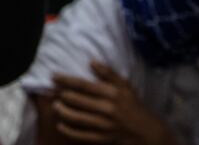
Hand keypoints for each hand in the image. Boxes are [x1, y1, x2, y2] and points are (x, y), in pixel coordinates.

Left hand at [51, 61, 179, 144]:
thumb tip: (91, 61)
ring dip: (63, 112)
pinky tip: (60, 125)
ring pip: (78, 118)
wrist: (147, 132)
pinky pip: (82, 135)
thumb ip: (108, 73)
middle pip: (78, 100)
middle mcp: (107, 108)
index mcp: (111, 93)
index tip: (53, 76)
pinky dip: (69, 131)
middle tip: (51, 90)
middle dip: (62, 95)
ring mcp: (105, 125)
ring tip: (55, 106)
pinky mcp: (103, 138)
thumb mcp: (125, 86)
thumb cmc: (134, 106)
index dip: (66, 80)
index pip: (83, 85)